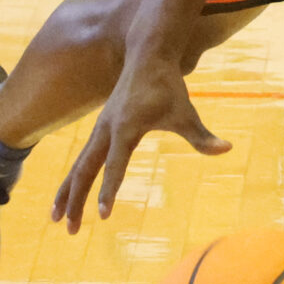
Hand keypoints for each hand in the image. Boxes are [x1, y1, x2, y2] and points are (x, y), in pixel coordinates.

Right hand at [54, 48, 229, 230]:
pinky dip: (72, 178)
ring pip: (78, 165)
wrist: (147, 53)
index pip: (115, 165)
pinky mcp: (100, 127)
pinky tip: (68, 195)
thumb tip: (227, 148)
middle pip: (84, 169)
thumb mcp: (185, 111)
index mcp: (125, 128)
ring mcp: (100, 128)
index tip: (103, 215)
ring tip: (56, 219)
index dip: (109, 190)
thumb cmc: (168, 84)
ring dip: (66, 192)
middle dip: (75, 200)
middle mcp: (106, 129)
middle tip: (68, 229)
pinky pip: (82, 158)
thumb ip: (201, 135)